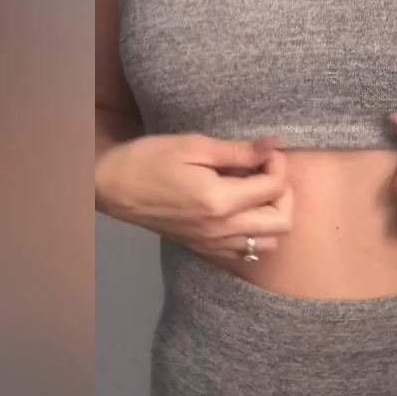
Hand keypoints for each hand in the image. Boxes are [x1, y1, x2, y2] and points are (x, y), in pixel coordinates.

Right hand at [96, 133, 293, 260]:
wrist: (111, 188)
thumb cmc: (148, 160)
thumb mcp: (194, 146)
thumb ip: (239, 151)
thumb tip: (274, 145)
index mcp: (220, 202)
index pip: (275, 188)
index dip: (278, 164)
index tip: (266, 151)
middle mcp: (222, 230)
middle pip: (282, 223)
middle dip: (285, 193)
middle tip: (267, 171)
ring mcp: (214, 244)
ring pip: (268, 242)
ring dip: (273, 215)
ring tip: (256, 191)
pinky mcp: (205, 249)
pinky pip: (246, 250)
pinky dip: (255, 231)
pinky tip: (241, 209)